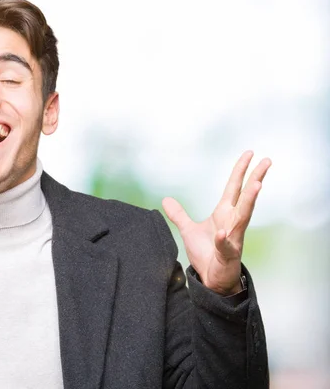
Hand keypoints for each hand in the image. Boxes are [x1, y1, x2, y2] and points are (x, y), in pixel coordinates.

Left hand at [162, 151, 270, 294]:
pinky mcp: (228, 255)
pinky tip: (223, 233)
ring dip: (249, 201)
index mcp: (224, 214)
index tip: (250, 153)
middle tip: (267, 160)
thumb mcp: (188, 230)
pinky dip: (224, 239)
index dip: (240, 171)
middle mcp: (233, 222)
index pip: (234, 187)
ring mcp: (233, 238)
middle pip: (246, 196)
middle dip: (255, 178)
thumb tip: (165, 199)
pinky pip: (226, 246)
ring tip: (257, 184)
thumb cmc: (206, 254)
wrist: (211, 279)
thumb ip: (178, 215)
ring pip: (243, 216)